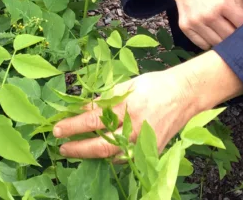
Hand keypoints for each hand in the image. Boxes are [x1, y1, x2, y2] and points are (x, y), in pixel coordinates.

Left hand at [54, 69, 196, 158]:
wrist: (184, 95)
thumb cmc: (154, 85)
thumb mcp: (128, 84)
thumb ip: (106, 99)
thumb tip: (83, 109)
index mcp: (128, 106)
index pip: (93, 119)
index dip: (73, 126)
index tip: (57, 128)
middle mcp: (135, 128)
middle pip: (100, 145)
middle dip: (77, 148)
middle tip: (61, 147)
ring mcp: (143, 142)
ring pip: (111, 156)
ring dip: (91, 155)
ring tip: (75, 150)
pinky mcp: (150, 151)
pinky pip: (125, 158)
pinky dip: (109, 157)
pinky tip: (98, 152)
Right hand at [160, 0, 242, 49]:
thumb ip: (241, 6)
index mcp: (222, 3)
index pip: (242, 24)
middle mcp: (209, 15)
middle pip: (230, 37)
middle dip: (236, 35)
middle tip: (235, 30)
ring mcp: (196, 23)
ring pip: (217, 43)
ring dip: (223, 40)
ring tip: (223, 32)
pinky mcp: (185, 27)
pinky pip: (202, 44)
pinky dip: (209, 42)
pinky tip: (211, 33)